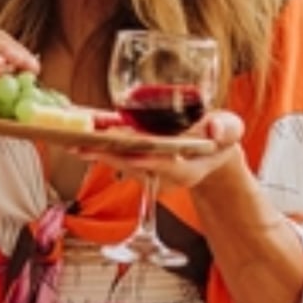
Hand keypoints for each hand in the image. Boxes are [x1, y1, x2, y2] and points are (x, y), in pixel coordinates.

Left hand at [81, 109, 246, 191]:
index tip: (132, 153)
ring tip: (71, 140)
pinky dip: (95, 144)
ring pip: (117, 160)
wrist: (209, 151)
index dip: (149, 161)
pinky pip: (112, 152)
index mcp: (186, 169)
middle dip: (108, 156)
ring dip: (95, 151)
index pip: (165, 165)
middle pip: (132, 165)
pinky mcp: (133, 161)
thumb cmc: (219, 139)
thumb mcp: (231, 131)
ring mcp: (146, 169)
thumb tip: (215, 128)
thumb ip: (227, 129)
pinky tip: (75, 133)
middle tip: (84, 146)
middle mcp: (161, 173)